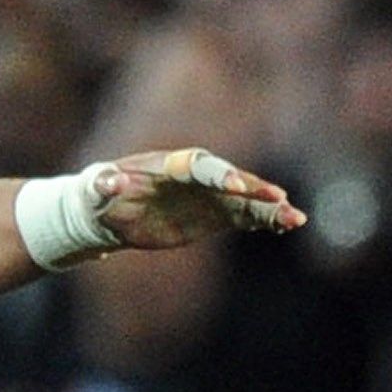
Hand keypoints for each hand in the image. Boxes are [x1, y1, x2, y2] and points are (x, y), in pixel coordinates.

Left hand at [95, 147, 306, 249]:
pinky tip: (287, 225)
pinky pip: (245, 216)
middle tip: (279, 200)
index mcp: (170, 165)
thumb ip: (102, 182)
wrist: (111, 209)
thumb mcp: (96, 188)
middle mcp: (196, 177)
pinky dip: (265, 221)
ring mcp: (208, 196)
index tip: (237, 186)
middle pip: (231, 180)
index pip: (200, 167)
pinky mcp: (214, 214)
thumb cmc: (101, 193)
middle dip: (255, 190)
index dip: (219, 174)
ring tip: (296, 219)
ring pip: (245, 199)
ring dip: (270, 208)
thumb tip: (108, 181)